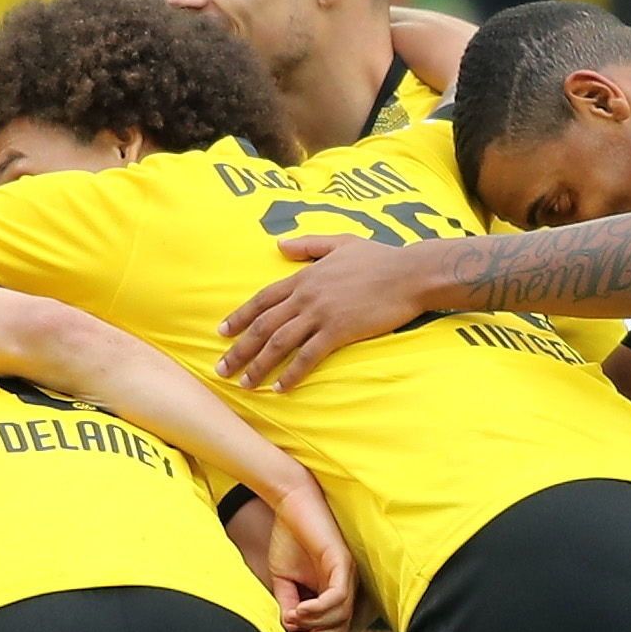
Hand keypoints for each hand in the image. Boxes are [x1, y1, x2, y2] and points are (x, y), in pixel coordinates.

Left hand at [217, 236, 429, 388]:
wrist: (409, 273)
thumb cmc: (379, 258)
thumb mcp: (340, 243)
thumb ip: (308, 245)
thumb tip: (279, 245)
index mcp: (304, 276)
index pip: (262, 300)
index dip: (239, 316)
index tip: (221, 332)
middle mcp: (306, 296)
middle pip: (262, 325)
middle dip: (239, 349)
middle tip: (221, 369)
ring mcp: (321, 314)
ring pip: (279, 343)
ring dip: (258, 366)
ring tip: (245, 384)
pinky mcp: (338, 331)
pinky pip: (308, 356)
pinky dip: (292, 374)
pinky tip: (280, 388)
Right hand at [262, 484, 357, 631]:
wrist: (291, 501)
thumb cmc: (288, 537)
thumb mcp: (283, 580)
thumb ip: (287, 605)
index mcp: (334, 593)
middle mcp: (346, 588)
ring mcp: (347, 576)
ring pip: (340, 619)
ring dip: (314, 627)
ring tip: (292, 620)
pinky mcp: (343, 563)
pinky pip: (337, 598)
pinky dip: (318, 610)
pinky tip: (299, 610)